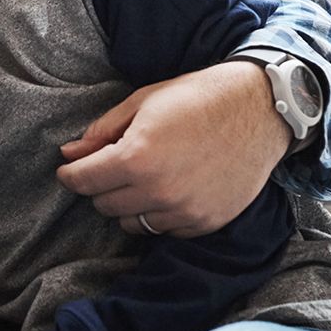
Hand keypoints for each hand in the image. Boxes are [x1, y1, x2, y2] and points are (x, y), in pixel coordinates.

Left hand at [57, 61, 290, 237]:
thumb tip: (69, 154)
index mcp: (137, 158)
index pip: (82, 181)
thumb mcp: (142, 103)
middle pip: (103, 205)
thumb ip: (102, 132)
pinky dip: (160, 214)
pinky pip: (165, 231)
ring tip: (143, 178)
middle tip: (114, 165)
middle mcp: (158, 191)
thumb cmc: (197, 98)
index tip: (70, 169)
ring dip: (128, 205)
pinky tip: (170, 189)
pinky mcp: (206, 222)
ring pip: (132, 224)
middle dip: (101, 186)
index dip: (70, 174)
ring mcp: (184, 211)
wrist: (260, 110)